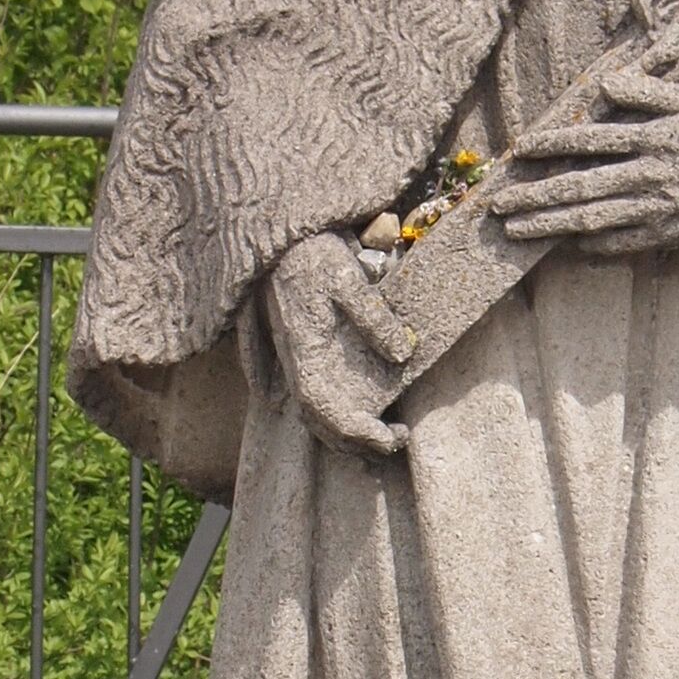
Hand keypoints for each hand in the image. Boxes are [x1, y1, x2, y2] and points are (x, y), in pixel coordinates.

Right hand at [266, 230, 416, 456]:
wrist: (276, 237)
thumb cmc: (310, 253)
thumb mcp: (346, 277)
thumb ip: (373, 316)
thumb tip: (403, 355)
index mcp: (306, 354)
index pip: (330, 414)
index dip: (364, 434)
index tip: (399, 434)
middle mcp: (294, 365)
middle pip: (320, 423)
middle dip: (359, 441)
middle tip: (399, 436)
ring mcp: (292, 360)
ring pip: (311, 413)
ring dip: (343, 432)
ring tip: (380, 433)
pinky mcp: (295, 350)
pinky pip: (306, 395)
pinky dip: (326, 416)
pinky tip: (347, 417)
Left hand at [494, 93, 678, 253]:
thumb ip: (647, 91)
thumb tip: (608, 84)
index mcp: (653, 137)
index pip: (590, 140)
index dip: (552, 145)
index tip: (520, 150)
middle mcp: (650, 175)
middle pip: (581, 186)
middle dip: (535, 196)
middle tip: (498, 204)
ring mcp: (658, 209)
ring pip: (593, 220)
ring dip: (551, 227)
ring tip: (516, 231)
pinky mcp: (668, 234)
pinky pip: (622, 244)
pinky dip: (592, 246)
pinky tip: (565, 245)